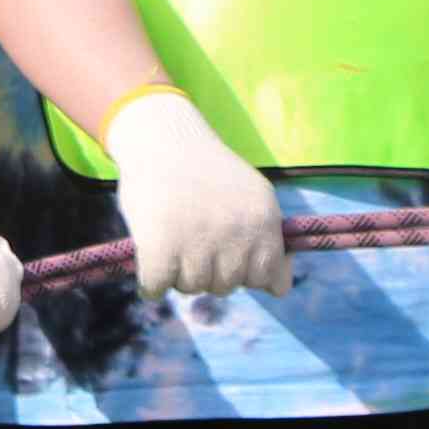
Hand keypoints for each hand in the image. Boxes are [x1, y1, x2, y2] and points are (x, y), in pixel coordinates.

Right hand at [101, 87, 290, 304]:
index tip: (227, 254)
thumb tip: (278, 289)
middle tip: (192, 241)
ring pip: (191, 287)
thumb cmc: (207, 169)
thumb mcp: (252, 196)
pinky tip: (151, 263)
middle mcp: (236, 235)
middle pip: (225, 286)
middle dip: (208, 271)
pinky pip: (156, 287)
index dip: (245, 272)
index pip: (267, 279)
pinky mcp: (159, 248)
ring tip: (171, 242)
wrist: (164, 139)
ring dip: (178, 274)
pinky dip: (151, 283)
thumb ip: (267, 239)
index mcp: (263, 221)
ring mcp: (197, 243)